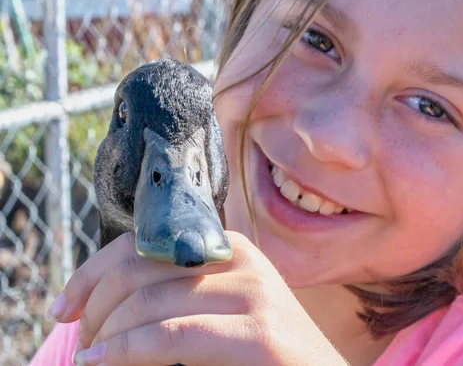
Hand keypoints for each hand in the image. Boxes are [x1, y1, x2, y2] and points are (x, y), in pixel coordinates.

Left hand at [48, 231, 347, 365]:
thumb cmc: (261, 349)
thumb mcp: (218, 308)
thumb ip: (179, 292)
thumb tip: (103, 298)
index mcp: (229, 248)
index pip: (142, 243)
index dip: (91, 272)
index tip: (65, 306)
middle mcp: (242, 260)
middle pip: (140, 269)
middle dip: (95, 306)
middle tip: (79, 342)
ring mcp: (255, 295)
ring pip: (150, 302)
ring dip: (105, 334)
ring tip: (90, 358)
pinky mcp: (260, 336)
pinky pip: (172, 337)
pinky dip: (126, 351)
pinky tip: (101, 363)